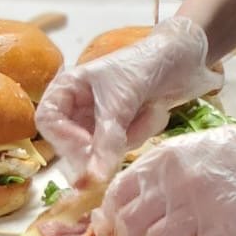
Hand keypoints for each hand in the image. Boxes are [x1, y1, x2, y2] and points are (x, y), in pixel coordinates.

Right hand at [35, 16, 219, 182]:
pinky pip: (123, 149)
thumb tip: (92, 179)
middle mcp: (78, 105)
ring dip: (130, 135)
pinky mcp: (122, 131)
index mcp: (67, 86)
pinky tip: (155, 112)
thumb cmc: (146, 64)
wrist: (186, 57)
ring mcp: (99, 120)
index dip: (65, 140)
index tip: (90, 152)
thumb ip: (106, 140)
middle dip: (102, 144)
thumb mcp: (122, 100)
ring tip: (149, 109)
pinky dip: (142, 133)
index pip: (48, 121)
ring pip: (100, 151)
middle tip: (124, 142)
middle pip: (72, 143)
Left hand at [90, 109, 235, 235]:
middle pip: (130, 224)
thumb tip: (114, 208)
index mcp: (162, 161)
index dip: (109, 215)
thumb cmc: (226, 155)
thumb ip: (149, 176)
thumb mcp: (181, 152)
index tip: (110, 226)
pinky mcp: (224, 230)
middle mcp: (177, 183)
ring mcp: (201, 207)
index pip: (117, 194)